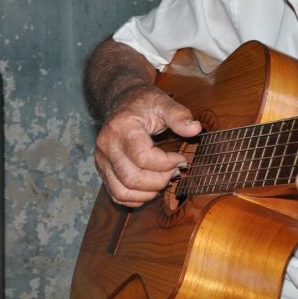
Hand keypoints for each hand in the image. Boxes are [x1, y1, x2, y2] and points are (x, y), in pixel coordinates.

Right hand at [94, 85, 201, 206]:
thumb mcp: (163, 102)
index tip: (181, 158)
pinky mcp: (102, 169)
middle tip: (175, 171)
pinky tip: (151, 188)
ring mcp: (101, 159)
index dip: (166, 163)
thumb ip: (179, 115)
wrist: (122, 100)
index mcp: (121, 127)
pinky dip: (135, 198)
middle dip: (159, 180)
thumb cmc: (144, 102)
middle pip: (132, 178)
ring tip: (165, 180)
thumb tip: (195, 129)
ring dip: (148, 193)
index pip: (142, 157)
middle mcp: (107, 145)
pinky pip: (116, 193)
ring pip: (122, 191)